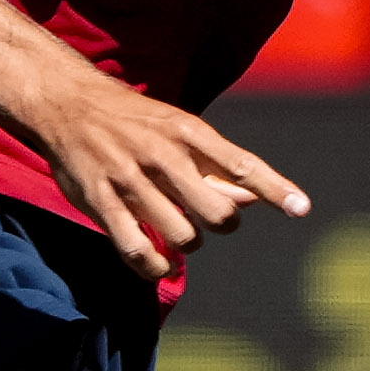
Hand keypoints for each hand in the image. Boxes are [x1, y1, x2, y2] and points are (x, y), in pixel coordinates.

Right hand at [29, 66, 308, 281]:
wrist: (67, 103)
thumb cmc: (135, 122)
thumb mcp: (178, 131)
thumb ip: (215, 166)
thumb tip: (253, 197)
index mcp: (187, 131)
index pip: (242, 164)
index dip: (275, 188)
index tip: (302, 208)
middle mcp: (161, 154)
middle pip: (217, 213)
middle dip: (220, 225)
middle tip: (207, 219)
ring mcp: (129, 178)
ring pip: (182, 236)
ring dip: (188, 245)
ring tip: (178, 233)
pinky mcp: (100, 201)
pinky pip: (137, 250)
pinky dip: (155, 267)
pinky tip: (159, 265)